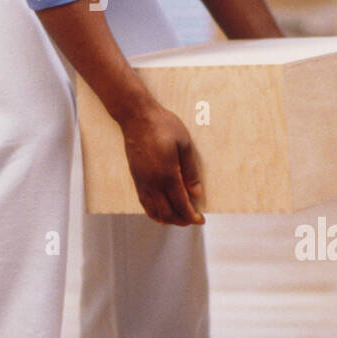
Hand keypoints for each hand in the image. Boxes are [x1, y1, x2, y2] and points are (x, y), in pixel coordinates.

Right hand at [119, 101, 205, 225]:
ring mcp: (142, 182)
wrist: (137, 117)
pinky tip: (161, 213)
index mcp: (167, 174)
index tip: (200, 219)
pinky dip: (153, 213)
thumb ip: (191, 172)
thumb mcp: (185, 145)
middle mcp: (152, 182)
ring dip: (168, 219)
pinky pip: (144, 203)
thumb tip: (197, 194)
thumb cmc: (163, 126)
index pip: (181, 204)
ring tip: (179, 218)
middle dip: (181, 220)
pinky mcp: (136, 178)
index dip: (191, 216)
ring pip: (154, 211)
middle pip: (167, 212)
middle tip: (192, 220)